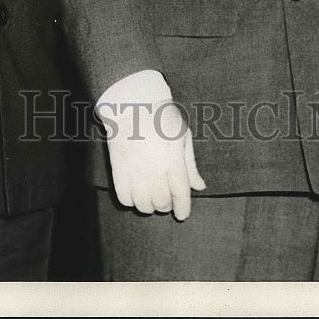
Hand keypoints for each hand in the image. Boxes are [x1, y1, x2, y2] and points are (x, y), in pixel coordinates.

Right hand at [100, 98, 205, 220]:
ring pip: (142, 205)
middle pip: (162, 202)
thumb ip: (191, 165)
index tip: (182, 214)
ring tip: (151, 198)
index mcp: (173, 160)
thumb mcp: (183, 136)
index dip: (183, 208)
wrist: (132, 104)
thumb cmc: (162, 117)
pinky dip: (131, 201)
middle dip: (166, 206)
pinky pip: (123, 197)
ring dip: (149, 206)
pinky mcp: (118, 169)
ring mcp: (134, 170)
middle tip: (167, 200)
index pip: (180, 194)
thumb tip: (200, 187)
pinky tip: (136, 194)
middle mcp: (154, 169)